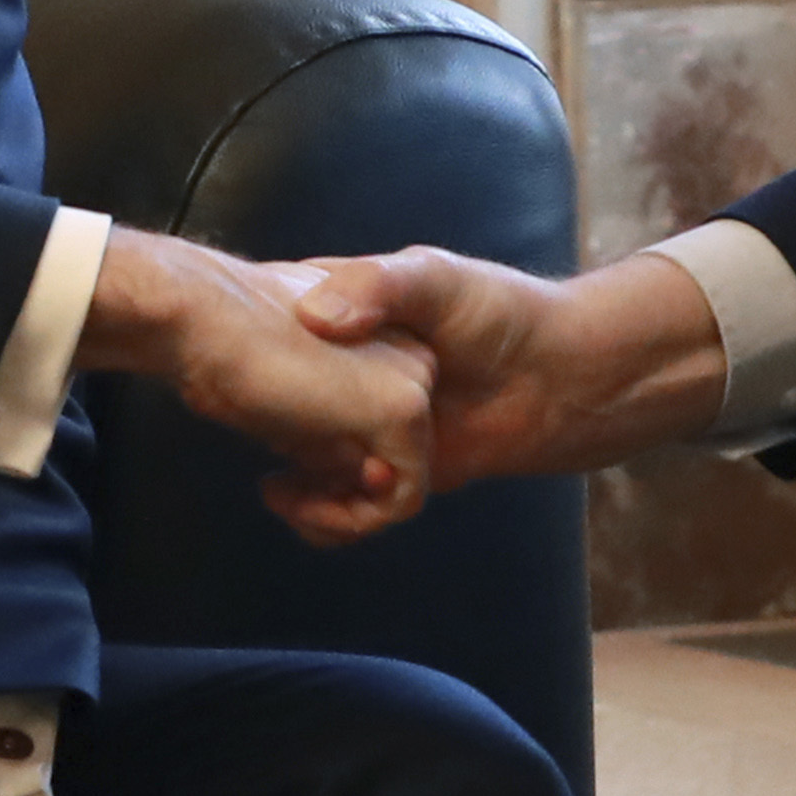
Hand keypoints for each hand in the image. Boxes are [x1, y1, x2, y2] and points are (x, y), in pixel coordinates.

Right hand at [79, 228, 437, 532]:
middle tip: (277, 490)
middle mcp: (410, 359)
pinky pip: (400, 501)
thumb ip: (333, 436)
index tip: (278, 475)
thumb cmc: (227, 350)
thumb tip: (370, 481)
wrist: (204, 315)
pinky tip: (287, 495)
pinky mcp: (403, 410)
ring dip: (334, 514)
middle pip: (392, 466)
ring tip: (279, 496)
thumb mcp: (292, 401)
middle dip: (332, 499)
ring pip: (398, 488)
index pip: (381, 441)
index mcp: (383, 352)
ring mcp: (415, 381)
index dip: (328, 477)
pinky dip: (345, 520)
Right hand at [270, 248, 734, 545]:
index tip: (224, 395)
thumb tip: (318, 321)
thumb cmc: (501, 313)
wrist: (571, 369)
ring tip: (282, 490)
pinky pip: (372, 509)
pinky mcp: (421, 472)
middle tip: (261, 464)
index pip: (287, 368)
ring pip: (331, 480)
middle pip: (302, 436)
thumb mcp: (428, 279)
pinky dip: (344, 517)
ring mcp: (392, 433)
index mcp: (367, 338)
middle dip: (279, 455)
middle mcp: (372, 386)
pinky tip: (317, 501)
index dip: (253, 391)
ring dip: (310, 498)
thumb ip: (374, 288)